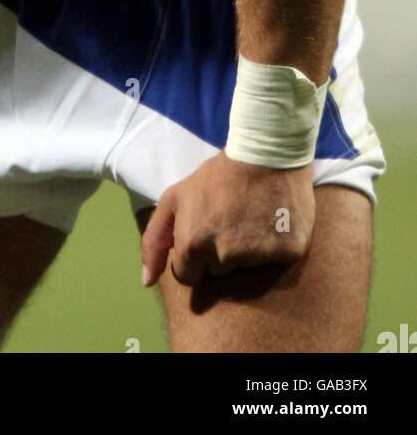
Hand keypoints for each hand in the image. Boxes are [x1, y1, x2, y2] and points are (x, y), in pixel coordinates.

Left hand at [140, 150, 315, 287]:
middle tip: (230, 219)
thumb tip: (147, 282)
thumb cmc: (216, 176)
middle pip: (217, 272)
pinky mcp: (288, 253)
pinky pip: (275, 262)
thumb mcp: (174, 199)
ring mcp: (258, 256)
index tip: (205, 233)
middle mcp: (225, 255)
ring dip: (246, 250)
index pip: (188, 276)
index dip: (194, 255)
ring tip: (251, 217)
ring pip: (245, 269)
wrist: (266, 152)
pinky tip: (272, 221)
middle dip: (219, 253)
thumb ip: (155, 240)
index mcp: (194, 243)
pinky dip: (274, 247)